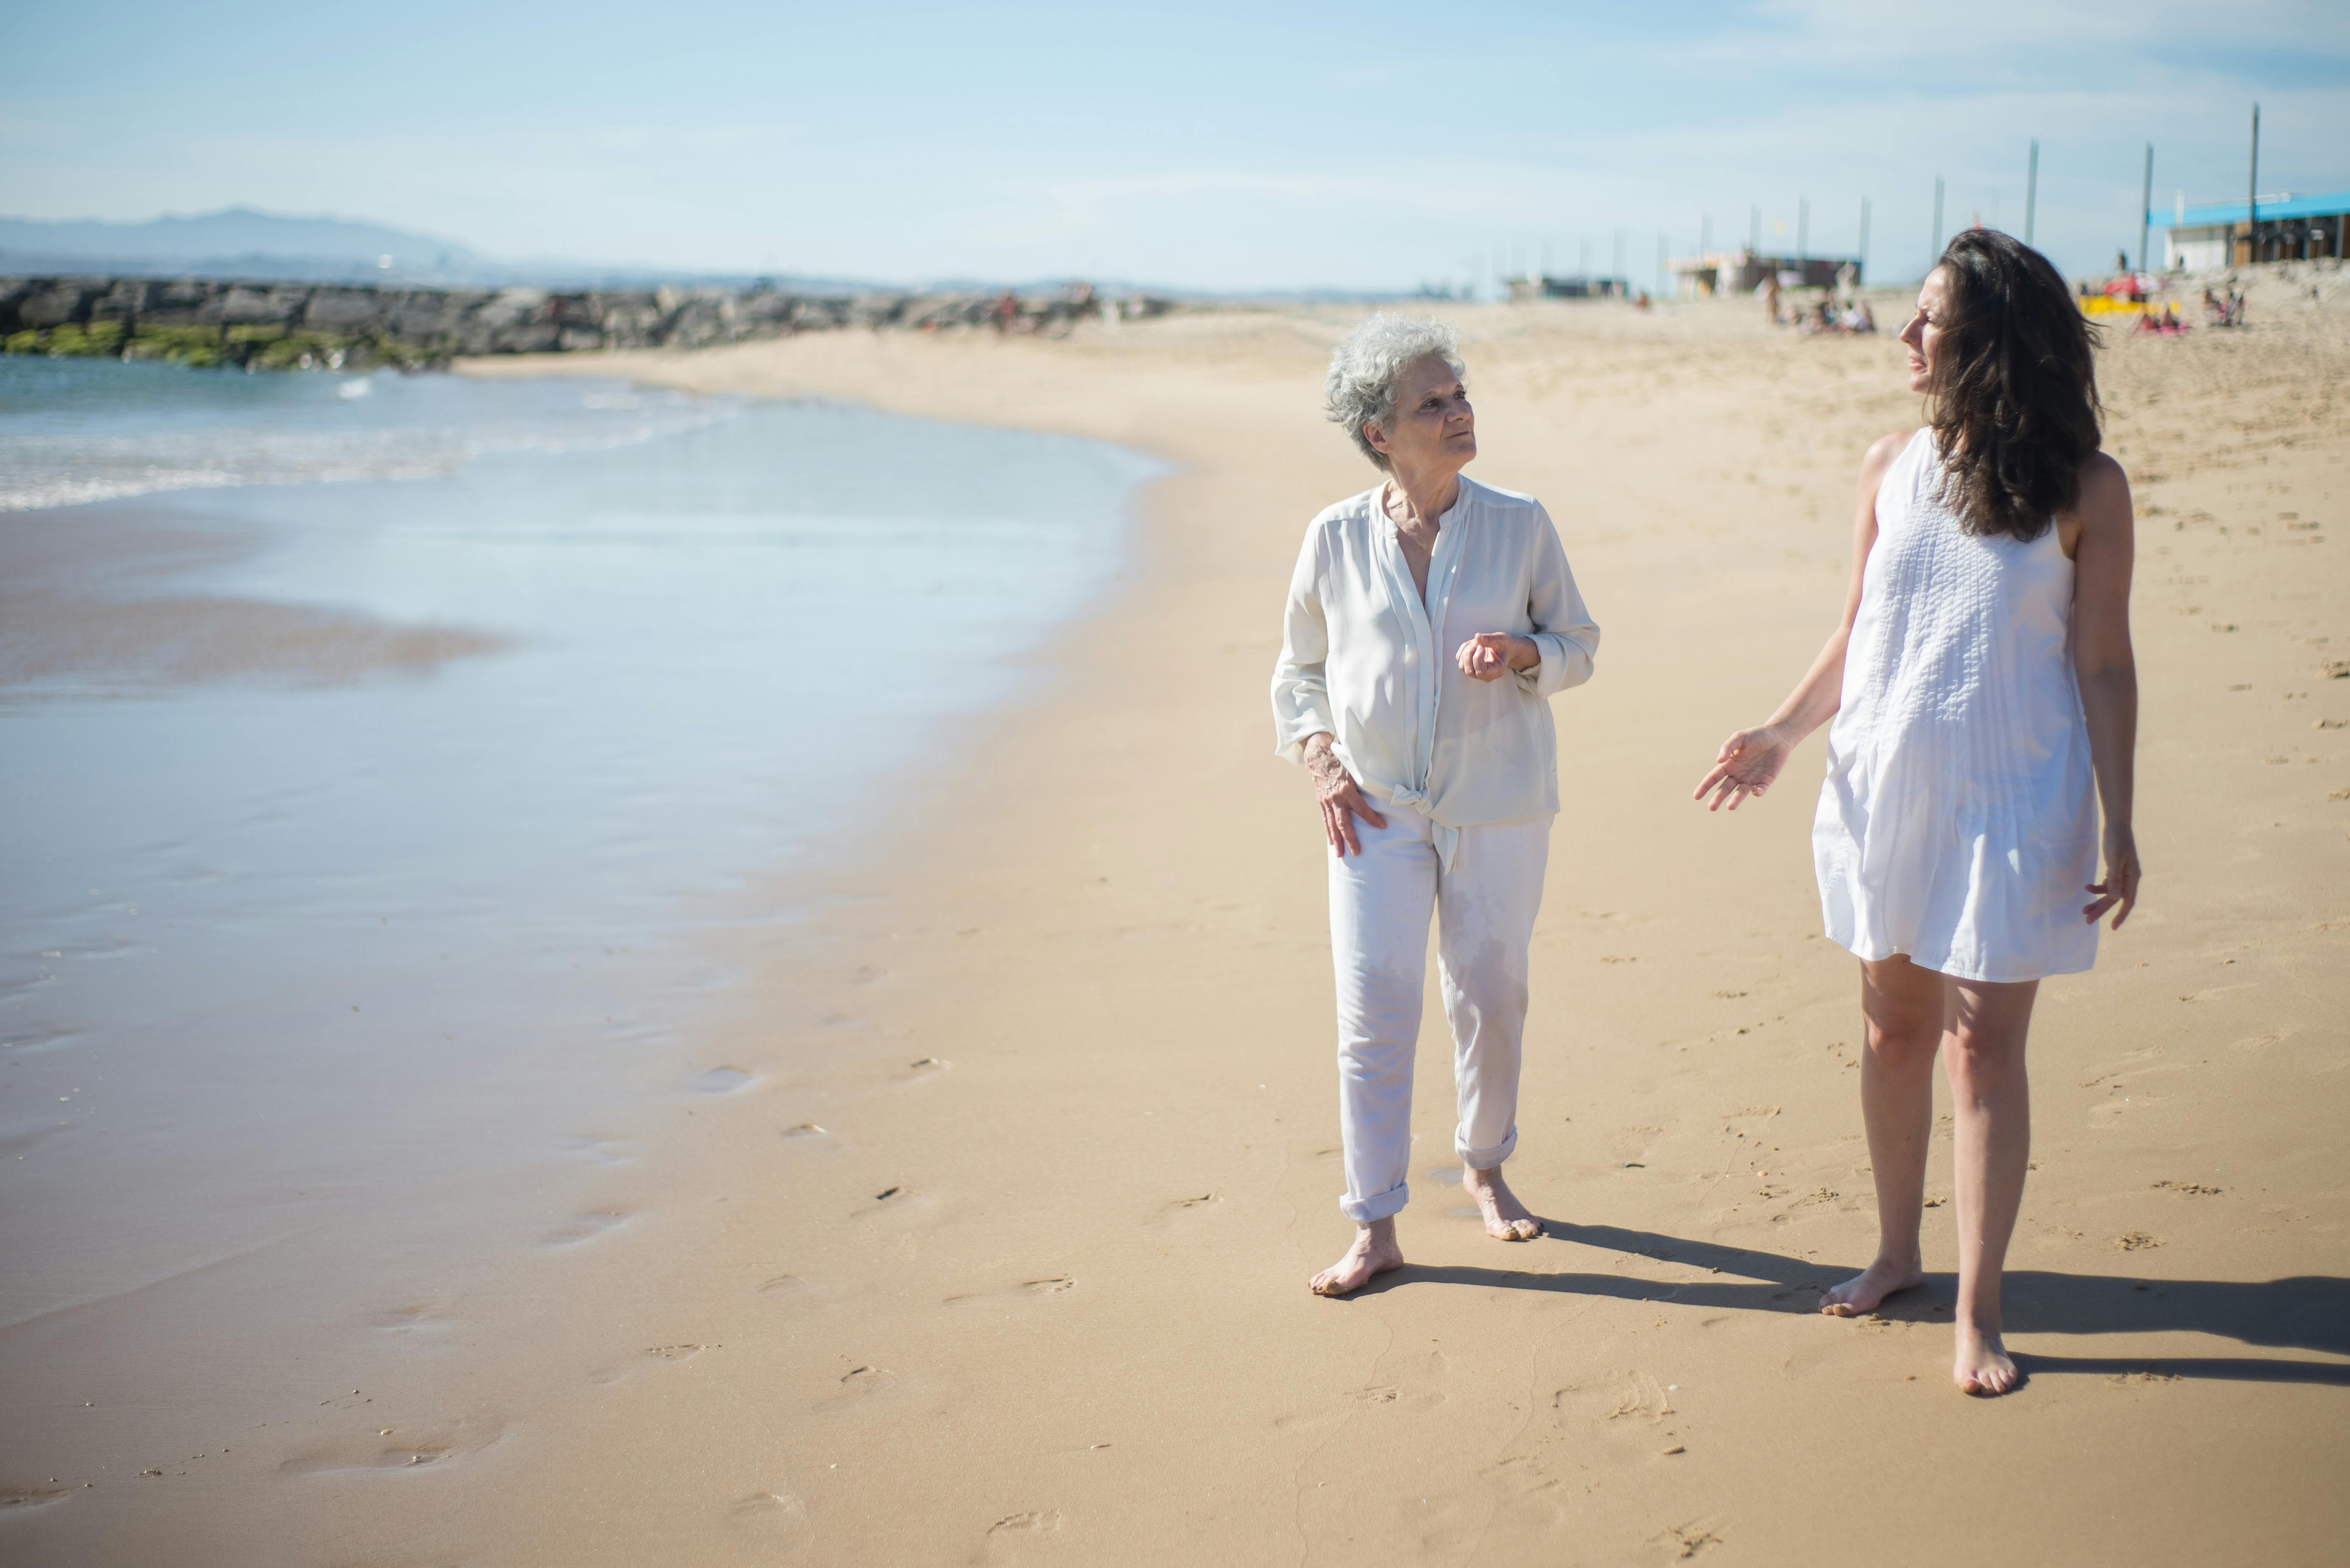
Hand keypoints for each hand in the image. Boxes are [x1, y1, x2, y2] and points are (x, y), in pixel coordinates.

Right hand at [1304, 734, 1386, 855]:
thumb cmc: (1340, 759)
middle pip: (1344, 823)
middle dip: (1351, 839)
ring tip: (1341, 855)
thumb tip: (1383, 788)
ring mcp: (1326, 802)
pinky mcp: (1321, 802)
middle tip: (1357, 853)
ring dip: (1337, 841)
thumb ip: (1364, 780)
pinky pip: (1325, 820)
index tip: (1383, 826)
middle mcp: (1335, 798)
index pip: (1362, 809)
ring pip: (1332, 825)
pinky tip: (1332, 843)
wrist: (1318, 755)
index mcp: (1346, 789)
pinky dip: (1329, 832)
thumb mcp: (1354, 767)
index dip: (1373, 819)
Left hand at [1455, 632, 1534, 682]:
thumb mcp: (1501, 640)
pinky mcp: (1469, 665)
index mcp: (1496, 671)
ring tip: (1476, 642)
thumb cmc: (1505, 646)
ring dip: (1466, 650)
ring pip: (1462, 666)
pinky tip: (1473, 643)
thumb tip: (1477, 637)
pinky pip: (1460, 658)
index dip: (1477, 659)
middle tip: (1477, 642)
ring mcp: (1476, 672)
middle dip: (1470, 654)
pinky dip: (1464, 648)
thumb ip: (1489, 639)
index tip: (1481, 646)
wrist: (1505, 648)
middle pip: (1469, 670)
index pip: (1481, 672)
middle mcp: (1486, 675)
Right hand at [1693, 725, 1791, 811]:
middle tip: (1711, 808)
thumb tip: (1718, 761)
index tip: (1696, 796)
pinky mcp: (1765, 781)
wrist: (1779, 736)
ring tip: (1730, 806)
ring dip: (1735, 800)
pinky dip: (1757, 792)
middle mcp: (1738, 774)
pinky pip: (1760, 790)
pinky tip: (1754, 790)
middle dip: (1718, 798)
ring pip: (1741, 792)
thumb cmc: (1757, 735)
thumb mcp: (1740, 737)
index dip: (1705, 786)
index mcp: (1729, 764)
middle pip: (1725, 788)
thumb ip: (1728, 747)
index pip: (1714, 777)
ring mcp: (1752, 779)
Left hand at [2083, 823, 2140, 927]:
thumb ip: (2114, 879)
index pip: (2128, 901)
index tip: (2112, 927)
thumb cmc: (2116, 839)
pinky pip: (2108, 884)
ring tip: (2083, 909)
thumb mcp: (2114, 859)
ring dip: (2097, 900)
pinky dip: (2097, 888)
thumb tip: (2115, 899)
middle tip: (2086, 920)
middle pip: (2115, 899)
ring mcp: (2122, 874)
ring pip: (2110, 893)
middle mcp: (2129, 878)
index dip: (2121, 915)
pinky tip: (2088, 888)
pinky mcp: (2115, 869)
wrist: (2116, 824)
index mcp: (2133, 877)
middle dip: (2101, 910)